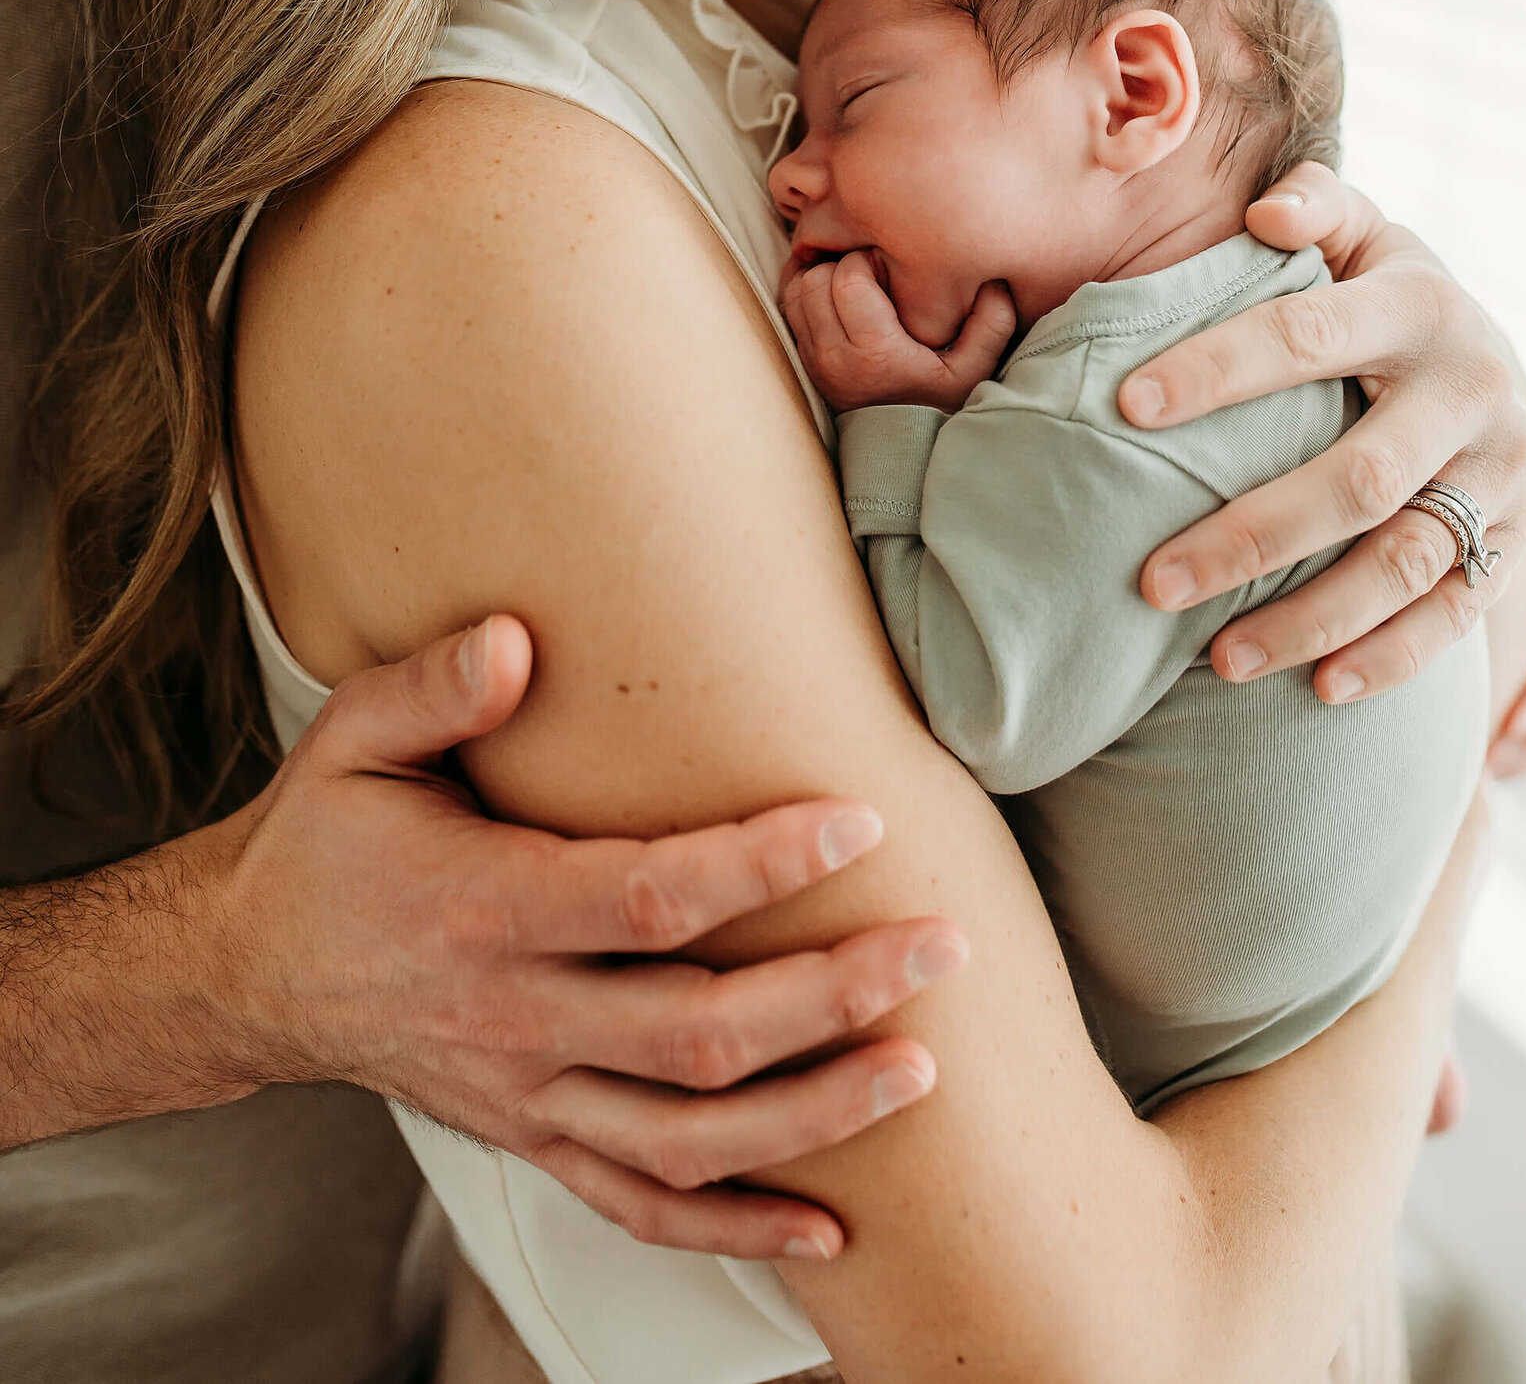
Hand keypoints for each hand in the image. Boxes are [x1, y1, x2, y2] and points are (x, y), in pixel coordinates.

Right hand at [205, 615, 967, 1259]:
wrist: (246, 973)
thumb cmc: (322, 838)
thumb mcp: (353, 739)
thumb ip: (434, 686)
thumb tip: (518, 639)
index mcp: (483, 909)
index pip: (648, 897)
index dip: (760, 864)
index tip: (856, 819)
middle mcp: (515, 1020)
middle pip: (697, 1031)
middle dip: (832, 993)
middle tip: (939, 945)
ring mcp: (527, 1096)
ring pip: (689, 1136)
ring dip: (814, 1113)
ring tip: (922, 1070)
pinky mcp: (532, 1141)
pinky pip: (640, 1204)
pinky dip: (737, 1225)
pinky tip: (829, 1222)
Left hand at [780, 250, 1014, 413]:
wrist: (904, 448)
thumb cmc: (940, 404)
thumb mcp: (976, 370)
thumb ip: (991, 324)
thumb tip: (995, 282)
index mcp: (873, 352)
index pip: (847, 278)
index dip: (868, 259)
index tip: (892, 270)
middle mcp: (833, 356)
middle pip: (814, 279)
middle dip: (842, 264)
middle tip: (873, 273)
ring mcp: (813, 360)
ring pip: (796, 290)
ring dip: (822, 275)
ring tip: (856, 282)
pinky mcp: (804, 361)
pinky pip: (789, 308)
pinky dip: (806, 291)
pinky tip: (836, 292)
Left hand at [1118, 164, 1525, 703]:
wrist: (1495, 362)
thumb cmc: (1381, 294)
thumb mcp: (1364, 234)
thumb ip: (1315, 208)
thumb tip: (1262, 213)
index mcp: (1420, 305)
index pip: (1307, 338)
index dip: (1215, 369)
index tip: (1125, 407)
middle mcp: (1472, 393)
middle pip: (1356, 477)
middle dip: (1249, 533)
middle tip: (1151, 579)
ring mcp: (1500, 476)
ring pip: (1404, 562)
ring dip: (1310, 616)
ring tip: (1217, 657)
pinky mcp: (1512, 543)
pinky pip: (1456, 615)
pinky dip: (1391, 658)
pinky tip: (1318, 687)